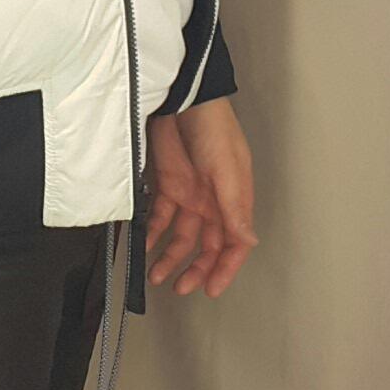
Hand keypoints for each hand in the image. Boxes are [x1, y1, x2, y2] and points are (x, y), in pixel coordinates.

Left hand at [142, 99, 256, 298]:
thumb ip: (233, 207)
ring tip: (155, 274)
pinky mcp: (166, 185)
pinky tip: (142, 245)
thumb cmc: (213, 129)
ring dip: (169, 256)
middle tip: (179, 287)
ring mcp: (189, 195)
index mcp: (234, 201)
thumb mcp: (227, 170)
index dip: (224, 269)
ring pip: (181, 236)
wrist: (183, 99)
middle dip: (195, 269)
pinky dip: (151, 232)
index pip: (233, 244)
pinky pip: (159, 217)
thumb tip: (246, 241)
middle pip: (206, 246)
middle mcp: (213, 202)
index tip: (211, 290)